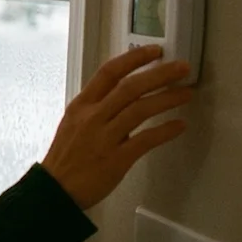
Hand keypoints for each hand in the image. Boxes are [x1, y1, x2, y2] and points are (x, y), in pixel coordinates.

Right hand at [41, 44, 192, 209]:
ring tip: (186, 93)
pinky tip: (179, 126)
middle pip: (130, 87)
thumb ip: (97, 107)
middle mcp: (92, 118)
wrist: (55, 190)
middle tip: (182, 68)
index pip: (109, 73)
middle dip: (160, 74)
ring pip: (140, 109)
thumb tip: (125, 93)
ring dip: (167, 99)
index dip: (134, 58)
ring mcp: (103, 138)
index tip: (155, 51)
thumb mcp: (73, 123)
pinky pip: (145, 140)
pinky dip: (165, 131)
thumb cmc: (66, 158)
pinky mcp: (115, 160)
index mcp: (81, 106)